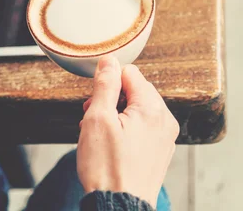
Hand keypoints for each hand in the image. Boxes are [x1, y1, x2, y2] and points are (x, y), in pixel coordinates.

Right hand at [77, 55, 179, 206]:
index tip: (94, 103)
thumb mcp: (98, 119)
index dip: (106, 84)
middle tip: (92, 120)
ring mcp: (165, 138)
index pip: (129, 73)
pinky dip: (125, 131)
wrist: (118, 206)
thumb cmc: (106, 167)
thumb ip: (105, 85)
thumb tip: (109, 60)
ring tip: (99, 136)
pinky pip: (142, 128)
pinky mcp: (159, 151)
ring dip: (115, 116)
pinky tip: (111, 146)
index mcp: (152, 108)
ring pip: (136, 110)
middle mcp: (165, 120)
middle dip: (110, 100)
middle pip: (134, 91)